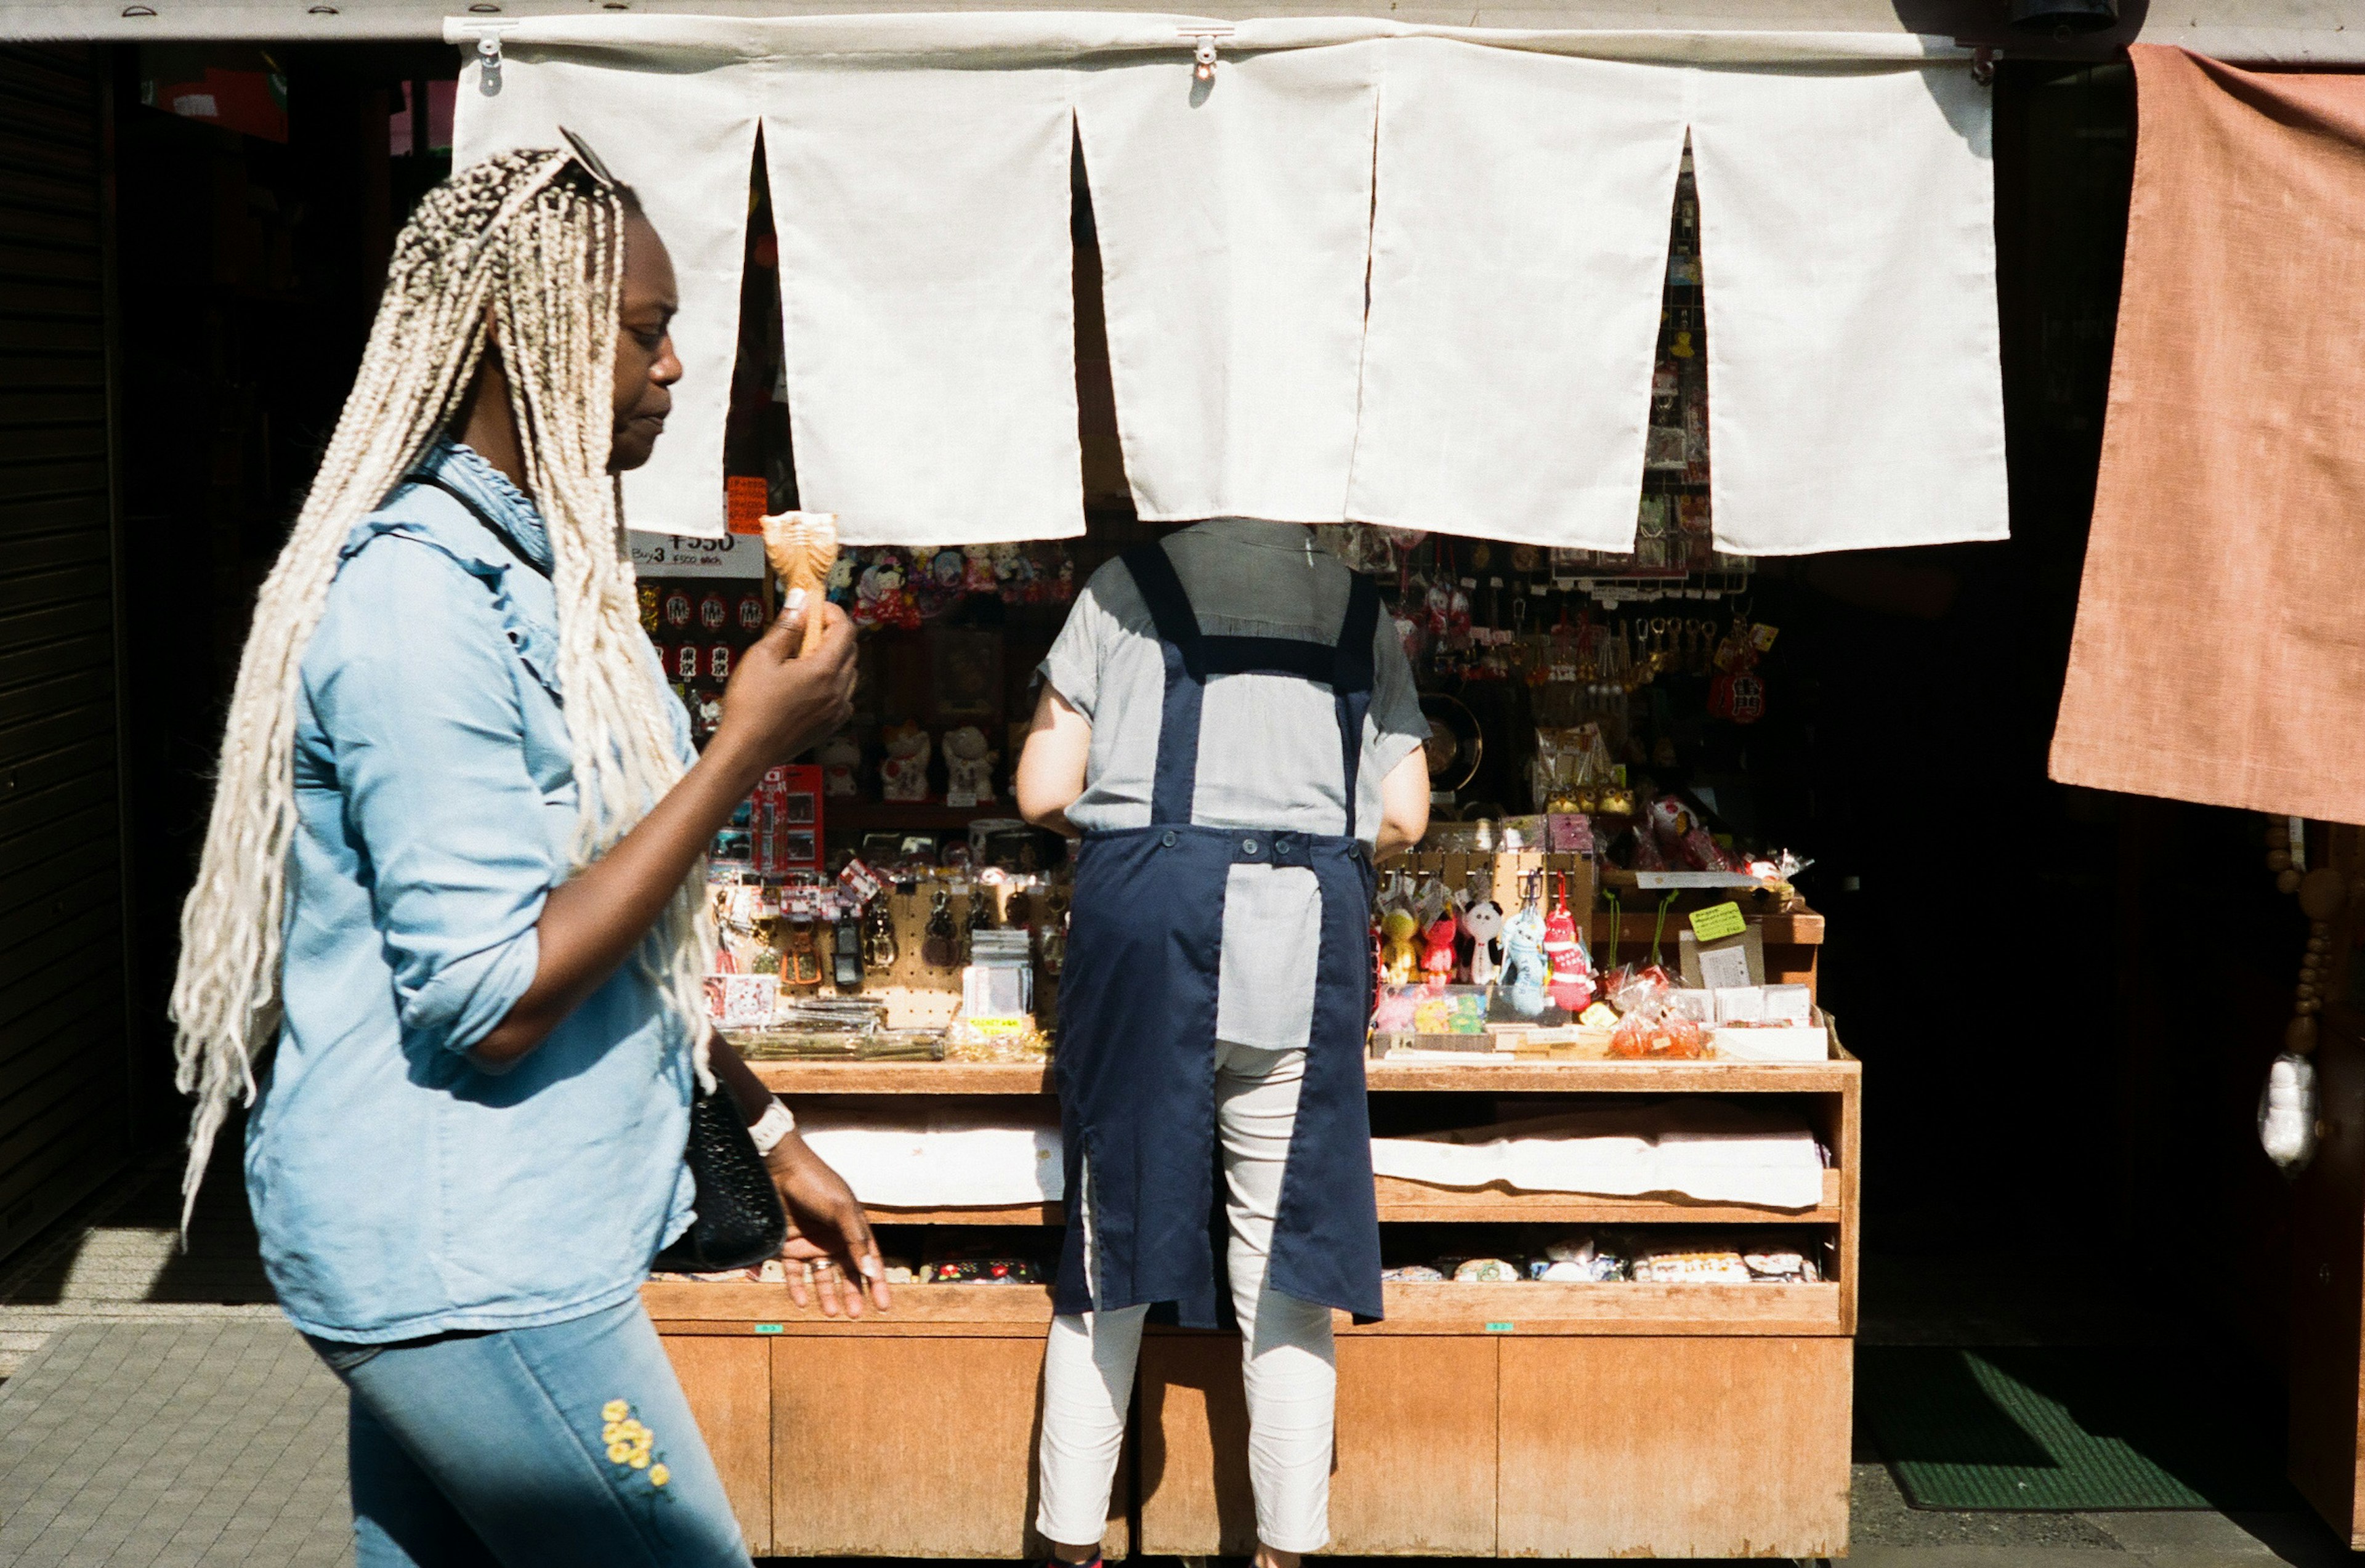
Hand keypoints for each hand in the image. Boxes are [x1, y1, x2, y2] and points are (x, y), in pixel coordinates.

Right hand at [714, 596, 856, 775]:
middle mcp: (838, 690)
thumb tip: (800, 601)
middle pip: (850, 649)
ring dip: (835, 658)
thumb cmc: (750, 705)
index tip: (814, 608)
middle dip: (832, 633)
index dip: (832, 612)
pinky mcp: (831, 725)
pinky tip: (809, 684)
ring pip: (850, 673)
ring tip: (804, 658)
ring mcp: (837, 710)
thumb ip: (786, 627)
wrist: (747, 751)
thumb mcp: (762, 657)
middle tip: (805, 630)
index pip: (846, 629)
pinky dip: (834, 683)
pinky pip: (843, 695)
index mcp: (824, 670)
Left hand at [765, 1131, 889, 1317]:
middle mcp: (834, 1239)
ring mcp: (811, 1244)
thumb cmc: (816, 1184)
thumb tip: (870, 1271)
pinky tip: (802, 1301)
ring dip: (827, 1295)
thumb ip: (855, 1240)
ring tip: (831, 1313)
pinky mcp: (788, 1246)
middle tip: (854, 1315)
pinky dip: (798, 1288)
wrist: (780, 1168)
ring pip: (822, 1277)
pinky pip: (794, 1273)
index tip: (884, 1306)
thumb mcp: (841, 1210)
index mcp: (853, 1229)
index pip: (869, 1261)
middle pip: (847, 1273)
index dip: (877, 1283)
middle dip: (853, 1294)